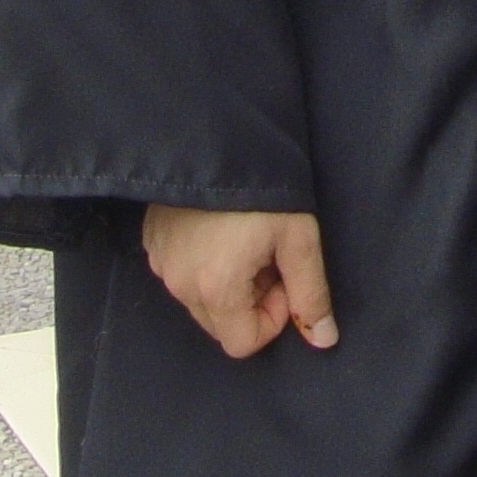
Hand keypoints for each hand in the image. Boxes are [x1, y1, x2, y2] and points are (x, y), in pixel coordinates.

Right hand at [141, 205, 337, 356]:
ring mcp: (160, 262)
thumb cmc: (265, 186)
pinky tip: (221, 228)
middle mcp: (179, 284)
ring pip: (200, 300)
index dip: (272, 317)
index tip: (282, 276)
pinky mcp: (152, 241)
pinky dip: (203, 264)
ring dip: (227, 283)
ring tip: (244, 238)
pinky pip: (181, 273)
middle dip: (250, 301)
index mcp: (215, 289)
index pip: (243, 343)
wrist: (218, 134)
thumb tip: (324, 339)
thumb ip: (311, 293)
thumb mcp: (299, 238)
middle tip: (266, 256)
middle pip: (221, 324)